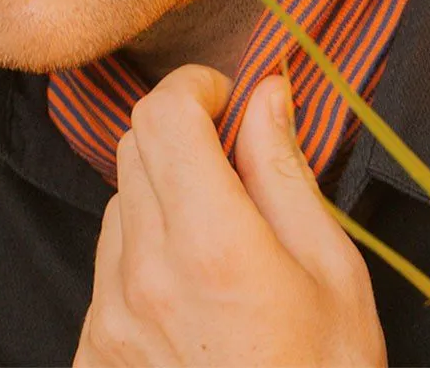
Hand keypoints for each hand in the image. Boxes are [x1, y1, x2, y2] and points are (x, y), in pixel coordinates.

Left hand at [74, 64, 385, 366]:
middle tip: (233, 160)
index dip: (197, 88)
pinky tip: (193, 291)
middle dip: (182, 132)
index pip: (164, 113)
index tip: (229, 99)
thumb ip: (287, 174)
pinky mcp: (95, 349)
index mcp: (213, 244)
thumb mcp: (334, 276)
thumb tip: (267, 96)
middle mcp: (145, 274)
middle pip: (134, 147)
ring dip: (162, 195)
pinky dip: (142, 253)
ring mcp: (110, 316)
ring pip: (119, 205)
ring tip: (219, 240)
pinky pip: (105, 267)